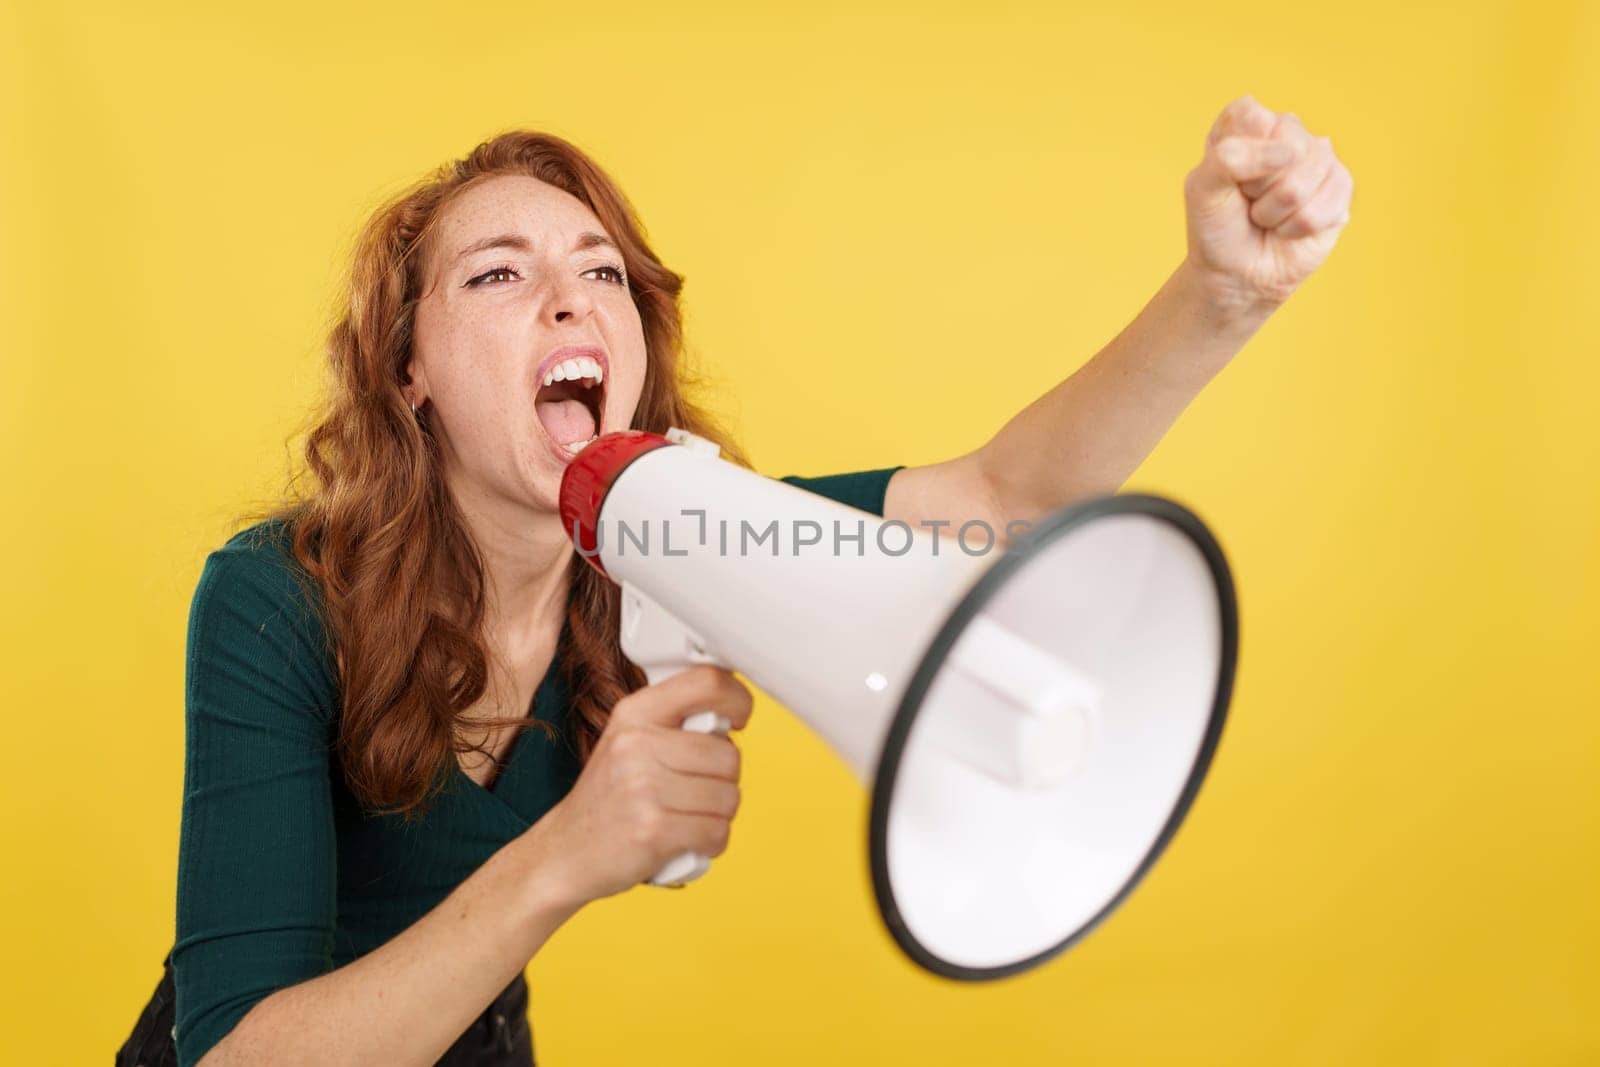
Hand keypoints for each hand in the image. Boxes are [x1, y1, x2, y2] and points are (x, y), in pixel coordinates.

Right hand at [533, 665, 753, 904]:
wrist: (564, 852)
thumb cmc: (608, 798)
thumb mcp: (629, 741)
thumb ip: (674, 722)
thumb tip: (730, 714)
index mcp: (634, 713)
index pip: (707, 683)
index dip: (738, 699)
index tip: (738, 718)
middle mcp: (637, 744)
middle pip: (729, 755)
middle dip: (724, 780)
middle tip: (696, 790)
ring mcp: (644, 788)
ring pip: (729, 798)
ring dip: (718, 815)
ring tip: (686, 815)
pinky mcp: (653, 830)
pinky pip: (717, 833)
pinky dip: (710, 843)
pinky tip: (686, 841)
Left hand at [1182, 94, 1353, 318]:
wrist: (1236, 273)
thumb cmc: (1218, 227)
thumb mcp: (1203, 189)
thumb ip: (1230, 157)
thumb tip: (1289, 152)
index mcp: (1248, 123)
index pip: (1250, 114)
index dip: (1237, 154)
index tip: (1227, 179)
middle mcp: (1287, 132)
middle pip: (1285, 147)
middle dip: (1259, 188)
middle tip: (1249, 202)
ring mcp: (1319, 157)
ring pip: (1302, 181)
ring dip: (1275, 213)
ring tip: (1267, 217)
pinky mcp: (1340, 187)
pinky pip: (1323, 206)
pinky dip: (1296, 227)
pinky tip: (1289, 228)